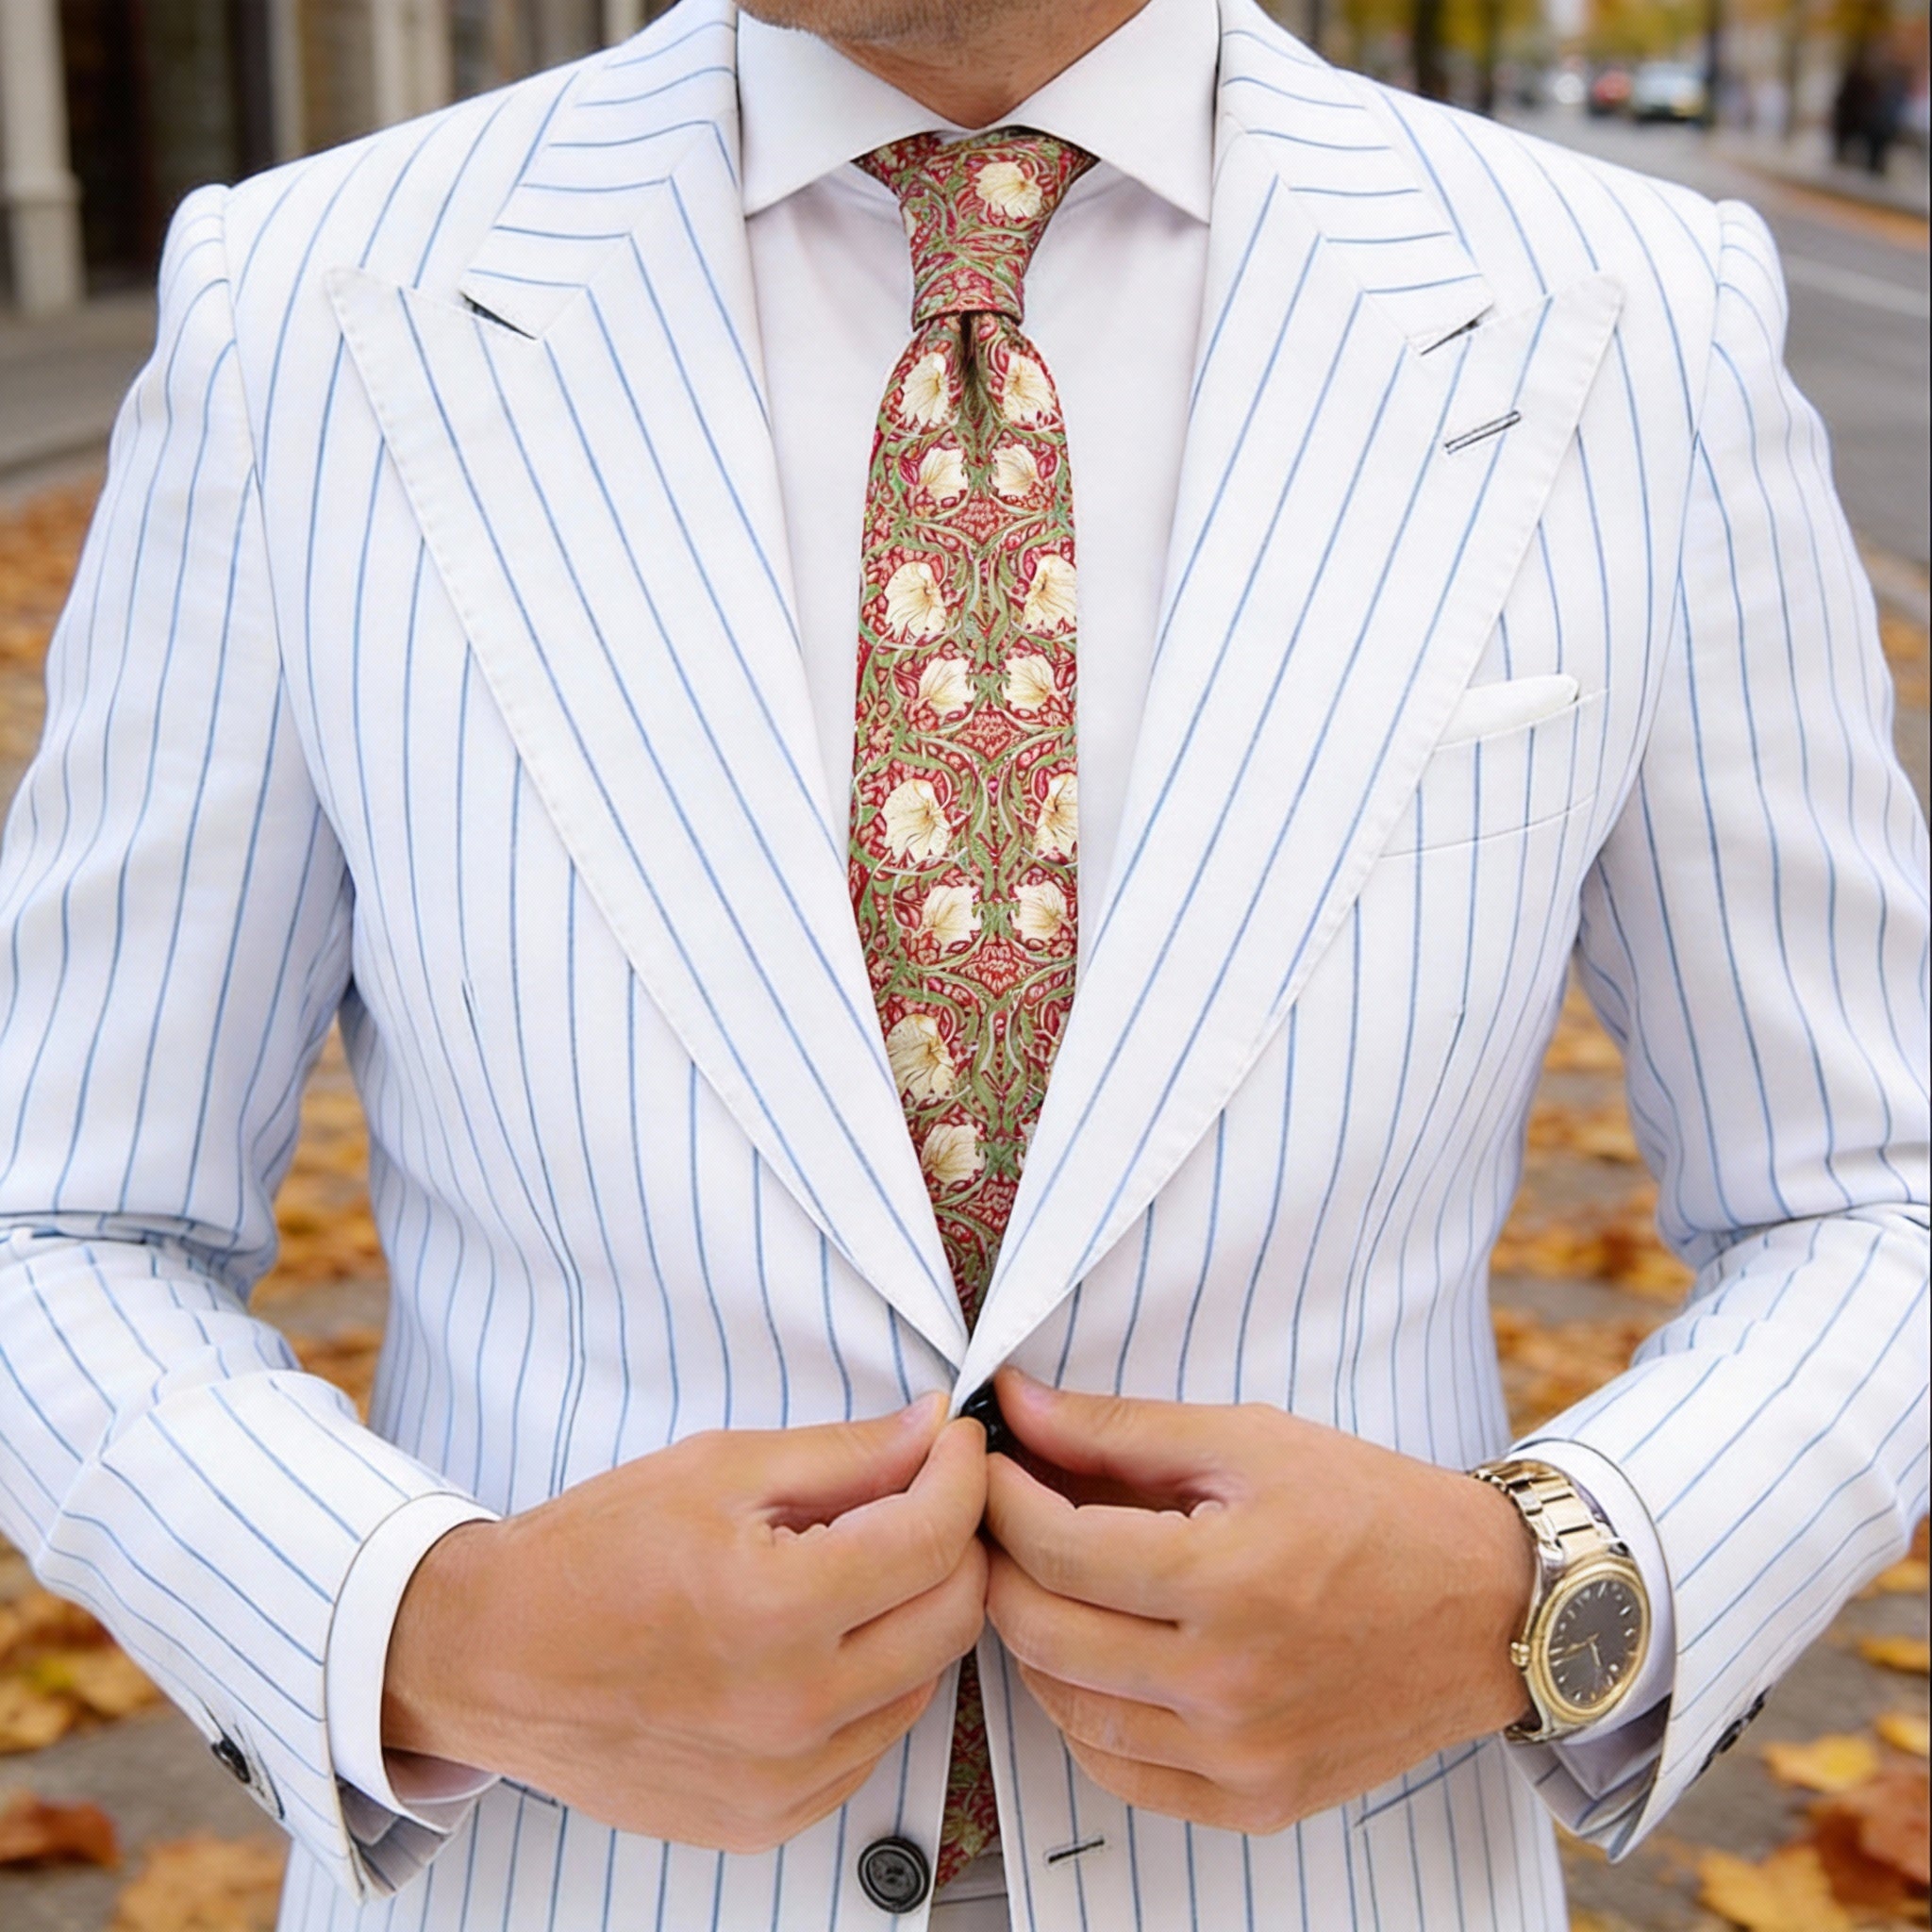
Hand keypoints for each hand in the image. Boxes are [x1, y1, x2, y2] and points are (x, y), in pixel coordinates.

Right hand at [383, 1397, 987, 1851]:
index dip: (962, 1474)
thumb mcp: (718, 1469)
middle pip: (953, 1615)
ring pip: (925, 1681)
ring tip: (859, 1565)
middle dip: (956, 1540)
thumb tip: (930, 1431)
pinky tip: (824, 1638)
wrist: (493, 1657)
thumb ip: (843, 1454)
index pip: (934, 1538)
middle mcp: (792, 1709)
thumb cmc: (590, 1555)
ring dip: (917, 1612)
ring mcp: (784, 1779)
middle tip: (922, 1494)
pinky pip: (872, 1743)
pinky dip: (874, 1682)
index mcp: (776, 1610)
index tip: (955, 1443)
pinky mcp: (770, 1818)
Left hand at [983, 1370, 1532, 1834]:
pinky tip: (1093, 1658)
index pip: (1056, 1549)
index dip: (1001, 1498)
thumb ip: (1118, 1429)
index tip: (989, 1465)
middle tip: (1001, 1519)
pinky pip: (1121, 1774)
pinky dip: (1084, 1715)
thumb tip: (1016, 1404)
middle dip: (1000, 1564)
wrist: (1485, 1607)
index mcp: (1229, 1581)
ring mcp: (1241, 1757)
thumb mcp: (1247, 1440)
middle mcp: (1229, 1684)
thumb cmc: (1372, 1510)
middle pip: (1044, 1632)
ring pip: (1067, 1709)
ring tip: (1045, 1581)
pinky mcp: (1255, 1802)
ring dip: (1033, 1640)